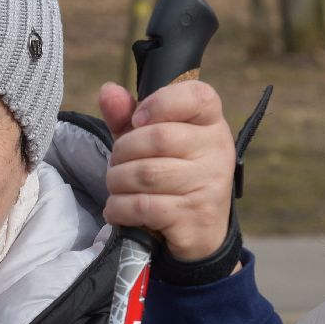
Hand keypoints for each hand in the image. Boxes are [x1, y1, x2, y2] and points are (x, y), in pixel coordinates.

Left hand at [98, 79, 236, 261]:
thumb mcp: (149, 142)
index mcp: (211, 123)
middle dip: (122, 151)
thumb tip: (108, 91)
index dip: (160, 102)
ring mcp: (209, 184)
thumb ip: (127, 115)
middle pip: (158, 138)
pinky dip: (119, 208)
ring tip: (117, 186)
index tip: (137, 120)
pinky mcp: (193, 216)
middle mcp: (217, 150)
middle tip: (118, 163)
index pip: (197, 96)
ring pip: (146, 174)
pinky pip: (143, 206)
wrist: (199, 232)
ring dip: (117, 181)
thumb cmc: (171, 176)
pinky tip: (117, 209)